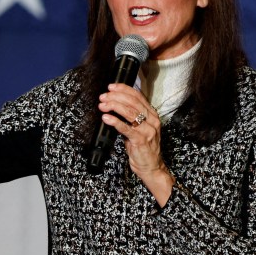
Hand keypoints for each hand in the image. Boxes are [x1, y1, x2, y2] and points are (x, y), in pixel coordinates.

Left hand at [99, 83, 174, 205]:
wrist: (151, 167)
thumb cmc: (143, 148)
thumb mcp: (139, 129)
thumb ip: (130, 117)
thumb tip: (114, 105)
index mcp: (152, 115)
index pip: (138, 96)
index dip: (124, 89)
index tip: (111, 87)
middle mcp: (152, 120)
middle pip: (133, 102)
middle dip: (116, 97)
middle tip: (103, 97)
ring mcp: (148, 130)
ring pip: (130, 112)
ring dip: (114, 106)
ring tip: (103, 105)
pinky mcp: (141, 140)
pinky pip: (126, 128)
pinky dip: (115, 121)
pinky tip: (106, 118)